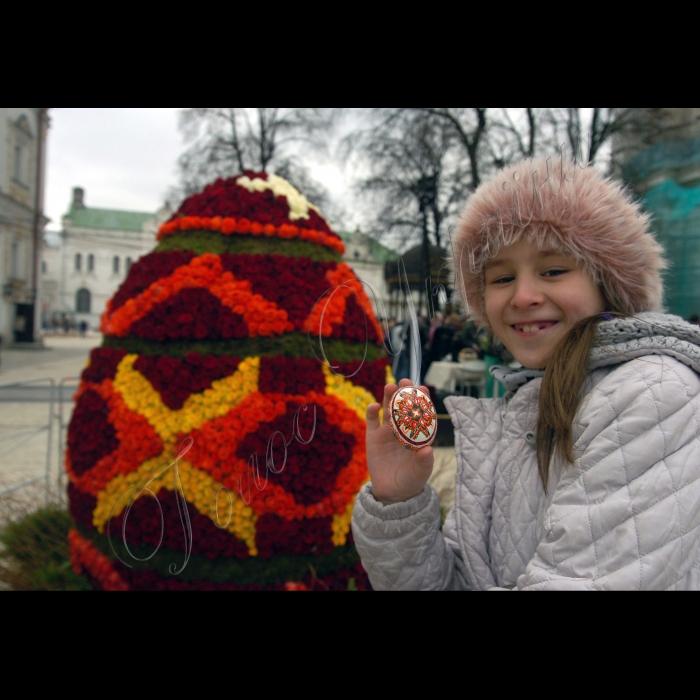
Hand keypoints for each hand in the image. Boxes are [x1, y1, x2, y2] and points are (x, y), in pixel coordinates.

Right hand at [366, 378, 434, 504]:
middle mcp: (403, 428)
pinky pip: (372, 420)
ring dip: (389, 396)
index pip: (421, 412)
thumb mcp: (420, 474)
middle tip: (405, 381)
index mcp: (417, 433)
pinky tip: (374, 405)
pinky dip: (372, 411)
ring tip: (390, 387)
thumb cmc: (411, 481)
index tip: (423, 388)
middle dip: (404, 392)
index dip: (422, 399)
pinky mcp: (373, 436)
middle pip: (403, 406)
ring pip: (388, 409)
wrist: (391, 493)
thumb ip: (424, 462)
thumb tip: (428, 450)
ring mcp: (387, 431)